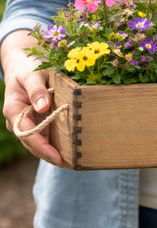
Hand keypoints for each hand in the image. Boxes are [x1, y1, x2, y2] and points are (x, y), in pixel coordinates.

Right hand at [1, 30, 63, 166]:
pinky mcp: (35, 118)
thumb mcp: (32, 74)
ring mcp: (26, 120)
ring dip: (52, 151)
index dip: (42, 147)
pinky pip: (44, 134)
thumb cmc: (28, 66)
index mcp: (13, 108)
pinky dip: (54, 142)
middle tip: (69, 164)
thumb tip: (41, 106)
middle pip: (32, 142)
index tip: (58, 157)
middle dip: (48, 154)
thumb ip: (36, 89)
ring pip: (37, 141)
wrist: (24, 62)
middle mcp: (17, 118)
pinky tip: (68, 148)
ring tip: (71, 161)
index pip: (27, 134)